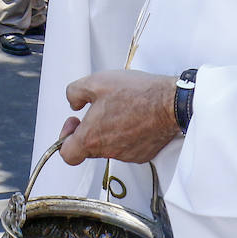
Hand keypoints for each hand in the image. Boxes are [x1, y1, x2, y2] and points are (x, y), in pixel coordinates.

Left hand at [57, 70, 180, 165]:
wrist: (171, 103)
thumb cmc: (136, 93)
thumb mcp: (95, 82)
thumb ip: (74, 92)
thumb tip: (73, 102)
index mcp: (92, 138)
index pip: (68, 155)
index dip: (65, 139)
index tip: (75, 123)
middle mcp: (109, 151)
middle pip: (88, 149)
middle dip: (88, 130)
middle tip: (96, 111)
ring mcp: (128, 155)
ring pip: (109, 147)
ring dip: (108, 131)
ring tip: (118, 109)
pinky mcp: (145, 153)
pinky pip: (128, 147)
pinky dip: (126, 134)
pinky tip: (133, 116)